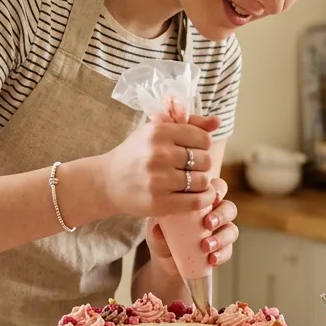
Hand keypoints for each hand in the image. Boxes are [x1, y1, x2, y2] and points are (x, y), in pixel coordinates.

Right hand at [100, 114, 219, 218]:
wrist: (107, 182)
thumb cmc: (136, 154)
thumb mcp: (156, 131)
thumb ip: (188, 125)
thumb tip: (218, 122)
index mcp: (159, 132)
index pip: (203, 138)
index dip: (202, 145)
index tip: (192, 150)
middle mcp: (159, 154)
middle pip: (205, 160)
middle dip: (201, 164)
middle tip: (189, 168)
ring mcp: (159, 180)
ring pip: (202, 181)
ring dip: (200, 182)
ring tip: (189, 181)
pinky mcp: (159, 203)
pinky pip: (196, 201)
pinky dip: (204, 199)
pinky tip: (200, 195)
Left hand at [145, 176, 238, 272]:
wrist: (165, 260)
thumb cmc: (161, 235)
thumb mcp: (155, 230)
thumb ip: (155, 228)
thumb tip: (156, 230)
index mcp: (201, 201)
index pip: (217, 188)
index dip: (218, 190)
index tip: (212, 197)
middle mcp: (215, 214)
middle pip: (229, 208)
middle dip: (221, 215)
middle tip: (207, 224)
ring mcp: (220, 232)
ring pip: (232, 230)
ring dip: (221, 238)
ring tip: (206, 247)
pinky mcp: (222, 250)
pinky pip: (228, 251)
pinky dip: (222, 254)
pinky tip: (212, 259)